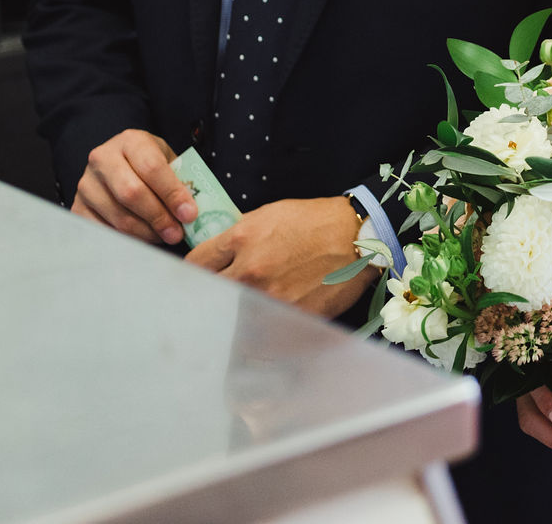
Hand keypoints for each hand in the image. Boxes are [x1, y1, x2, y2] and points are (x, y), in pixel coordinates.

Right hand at [73, 128, 195, 244]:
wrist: (116, 163)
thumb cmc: (147, 163)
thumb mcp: (166, 160)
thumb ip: (179, 181)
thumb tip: (191, 213)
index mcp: (130, 141)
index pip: (152, 167)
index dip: (172, 194)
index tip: (189, 214)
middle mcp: (102, 159)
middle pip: (131, 193)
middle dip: (159, 217)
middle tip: (177, 233)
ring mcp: (86, 183)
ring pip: (118, 216)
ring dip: (146, 233)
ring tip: (163, 236)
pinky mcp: (78, 206)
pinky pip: (104, 230)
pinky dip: (127, 240)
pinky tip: (143, 239)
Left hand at [187, 196, 375, 317]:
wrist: (358, 237)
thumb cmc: (315, 222)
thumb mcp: (268, 215)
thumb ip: (236, 238)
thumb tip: (214, 257)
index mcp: (242, 240)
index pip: (194, 265)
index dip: (192, 272)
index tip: (197, 278)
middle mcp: (251, 272)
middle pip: (210, 295)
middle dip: (211, 296)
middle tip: (215, 299)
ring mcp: (271, 299)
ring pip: (233, 320)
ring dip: (235, 318)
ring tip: (245, 314)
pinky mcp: (291, 319)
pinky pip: (263, 335)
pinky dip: (262, 332)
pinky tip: (268, 324)